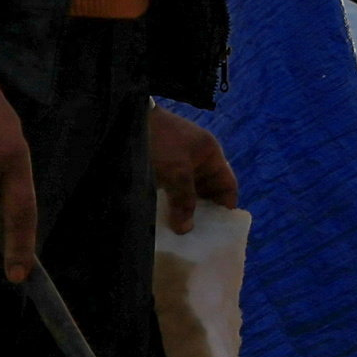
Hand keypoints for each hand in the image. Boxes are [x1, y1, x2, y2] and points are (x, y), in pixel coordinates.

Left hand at [146, 105, 236, 231]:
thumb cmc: (161, 142)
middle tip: (197, 235)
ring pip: (188, 193)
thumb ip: (184, 201)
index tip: (219, 229)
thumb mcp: (176, 172)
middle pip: (208, 192)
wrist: (129, 121)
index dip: (226, 206)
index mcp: (210, 155)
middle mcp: (198, 160)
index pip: (227, 185)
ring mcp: (178, 163)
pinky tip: (164, 218)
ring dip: (184, 209)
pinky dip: (170, 203)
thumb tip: (186, 230)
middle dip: (203, 212)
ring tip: (179, 231)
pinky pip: (172, 190)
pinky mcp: (161, 168)